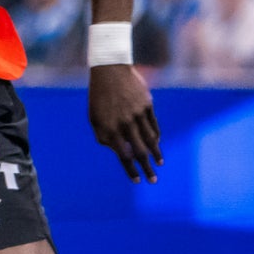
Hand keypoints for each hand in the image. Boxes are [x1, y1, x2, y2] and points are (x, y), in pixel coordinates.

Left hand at [89, 63, 160, 181]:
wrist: (109, 71)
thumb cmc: (99, 97)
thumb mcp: (94, 118)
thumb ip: (104, 136)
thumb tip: (118, 151)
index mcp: (109, 128)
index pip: (123, 156)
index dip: (130, 170)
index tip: (136, 181)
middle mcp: (125, 124)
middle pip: (139, 151)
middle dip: (146, 168)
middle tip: (153, 180)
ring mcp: (138, 114)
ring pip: (150, 139)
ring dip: (155, 154)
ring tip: (159, 164)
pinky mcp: (147, 105)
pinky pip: (154, 125)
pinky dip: (156, 136)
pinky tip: (157, 144)